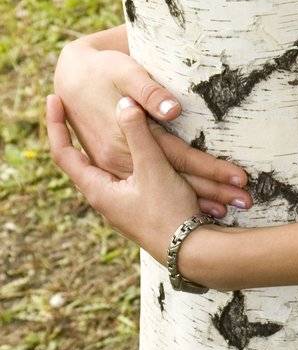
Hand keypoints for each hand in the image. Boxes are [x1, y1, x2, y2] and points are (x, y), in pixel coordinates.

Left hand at [45, 92, 209, 270]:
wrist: (192, 251)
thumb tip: (123, 104)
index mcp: (98, 189)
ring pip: (104, 169)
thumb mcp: (153, 167)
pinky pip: (123, 178)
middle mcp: (104, 199)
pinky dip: (121, 160)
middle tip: (69, 108)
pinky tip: (132, 153)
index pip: (63, 153)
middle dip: (74, 134)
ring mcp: (120, 206)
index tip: (53, 98)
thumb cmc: (169, 211)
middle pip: (80, 161)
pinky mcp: (138, 209)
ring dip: (100, 147)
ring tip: (93, 125)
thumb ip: (139, 134)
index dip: (55, 124)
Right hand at [52, 42, 251, 219]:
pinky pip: (155, 183)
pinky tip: (203, 201)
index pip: (180, 158)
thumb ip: (148, 94)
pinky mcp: (118, 165)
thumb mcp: (125, 76)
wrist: (69, 78)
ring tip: (233, 206)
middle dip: (214, 190)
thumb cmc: (99, 72)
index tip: (241, 177)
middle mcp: (121, 162)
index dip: (211, 168)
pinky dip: (182, 192)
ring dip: (201, 196)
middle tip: (247, 200)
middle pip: (177, 178)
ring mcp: (117, 168)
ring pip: (168, 185)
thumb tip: (174, 110)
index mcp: (125, 143)